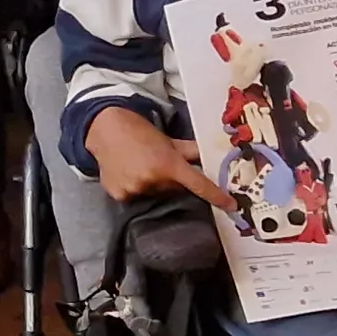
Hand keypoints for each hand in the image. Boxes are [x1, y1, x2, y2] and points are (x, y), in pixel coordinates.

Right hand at [87, 107, 227, 209]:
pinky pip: (135, 197)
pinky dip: (135, 188)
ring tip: (141, 167)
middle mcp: (152, 180)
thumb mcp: (168, 140)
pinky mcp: (119, 195)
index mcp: (168, 164)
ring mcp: (134, 189)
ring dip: (153, 185)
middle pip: (173, 190)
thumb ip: (191, 151)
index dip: (217, 196)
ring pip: (154, 195)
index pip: (198, 184)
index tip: (231, 206)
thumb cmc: (139, 132)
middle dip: (172, 180)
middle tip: (159, 164)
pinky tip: (128, 173)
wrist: (104, 129)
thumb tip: (212, 156)